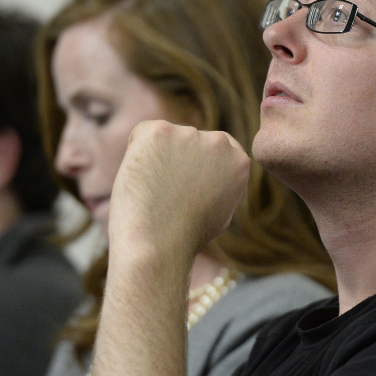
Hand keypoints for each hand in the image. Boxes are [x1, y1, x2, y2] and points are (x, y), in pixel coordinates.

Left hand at [108, 120, 250, 262]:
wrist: (159, 244)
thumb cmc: (186, 236)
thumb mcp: (222, 208)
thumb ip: (220, 182)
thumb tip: (209, 169)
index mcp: (239, 161)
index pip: (215, 148)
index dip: (195, 167)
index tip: (185, 189)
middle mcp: (220, 143)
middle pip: (189, 140)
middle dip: (176, 160)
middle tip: (167, 193)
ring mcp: (190, 134)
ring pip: (165, 138)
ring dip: (157, 158)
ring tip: (155, 191)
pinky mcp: (160, 131)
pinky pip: (142, 135)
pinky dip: (136, 154)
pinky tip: (142, 179)